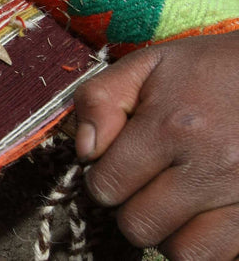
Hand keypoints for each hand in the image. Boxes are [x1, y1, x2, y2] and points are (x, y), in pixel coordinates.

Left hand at [74, 32, 238, 259]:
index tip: (118, 165)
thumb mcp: (145, 65)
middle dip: (132, 209)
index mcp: (171, 127)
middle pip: (139, 226)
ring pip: (183, 252)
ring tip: (175, 202)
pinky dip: (206, 244)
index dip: (103, 180)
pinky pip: (222, 257)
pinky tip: (203, 215)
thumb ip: (99, 99)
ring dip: (170, 233)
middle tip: (147, 184)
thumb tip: (85, 151)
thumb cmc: (206, 70)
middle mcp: (210, 166)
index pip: (106, 187)